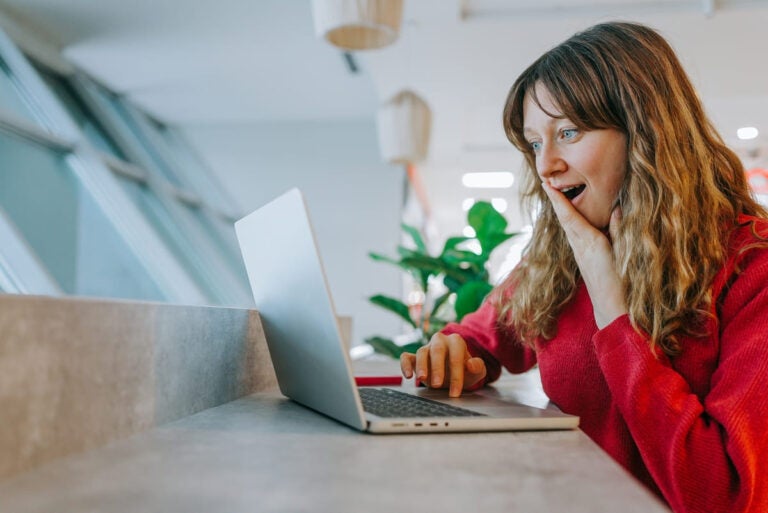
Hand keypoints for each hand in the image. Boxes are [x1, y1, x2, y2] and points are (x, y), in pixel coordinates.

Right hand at [400, 333, 486, 396]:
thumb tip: (471, 364)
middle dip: (437, 367)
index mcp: (456, 342)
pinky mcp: (414, 357)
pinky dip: (405, 365)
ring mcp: (426, 348)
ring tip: (422, 379)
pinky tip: (408, 376)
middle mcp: (440, 341)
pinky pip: (406, 357)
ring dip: (421, 366)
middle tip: (438, 384)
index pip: (456, 356)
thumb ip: (478, 367)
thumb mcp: (476, 372)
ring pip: (421, 352)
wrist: (453, 374)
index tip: (455, 392)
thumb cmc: (465, 371)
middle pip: (437, 350)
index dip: (456, 374)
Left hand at [541, 180, 627, 327]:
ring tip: (554, 194)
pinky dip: (569, 222)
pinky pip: (573, 235)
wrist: (612, 310)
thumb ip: (619, 231)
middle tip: (546, 182)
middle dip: (555, 200)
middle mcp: (580, 246)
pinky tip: (570, 218)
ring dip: (560, 210)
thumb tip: (616, 208)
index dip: (558, 200)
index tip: (546, 185)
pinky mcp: (583, 259)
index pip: (570, 216)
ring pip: (567, 227)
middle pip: (564, 219)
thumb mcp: (624, 254)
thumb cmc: (622, 284)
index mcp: (590, 242)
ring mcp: (580, 254)